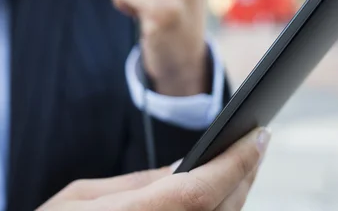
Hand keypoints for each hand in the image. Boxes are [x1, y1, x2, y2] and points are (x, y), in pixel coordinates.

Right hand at [37, 127, 270, 210]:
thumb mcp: (79, 198)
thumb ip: (136, 184)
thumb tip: (182, 169)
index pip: (201, 190)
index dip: (236, 162)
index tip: (258, 134)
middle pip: (222, 209)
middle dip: (245, 172)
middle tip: (257, 140)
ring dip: (239, 192)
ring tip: (246, 162)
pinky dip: (222, 210)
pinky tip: (224, 193)